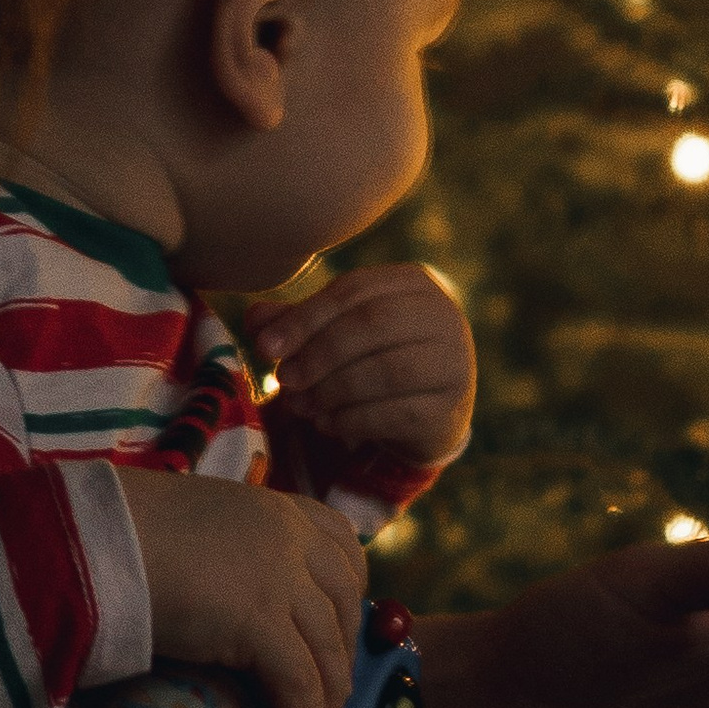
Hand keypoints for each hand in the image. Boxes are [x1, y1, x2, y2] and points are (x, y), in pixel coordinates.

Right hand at [117, 472, 364, 707]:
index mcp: (277, 509)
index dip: (349, 593)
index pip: (342, 546)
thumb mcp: (199, 527)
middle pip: (343, 603)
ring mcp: (281, 581)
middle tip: (333, 693)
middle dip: (343, 653)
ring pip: (325, 648)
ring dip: (328, 698)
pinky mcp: (259, 623)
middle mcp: (292, 540)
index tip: (342, 626)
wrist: (94, 537)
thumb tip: (220, 598)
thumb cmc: (128, 530)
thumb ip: (226, 552)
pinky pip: (297, 681)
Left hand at [249, 264, 475, 473]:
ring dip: (332, 390)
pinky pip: (396, 412)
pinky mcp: (449, 408)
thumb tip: (255, 319)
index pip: (354, 289)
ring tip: (300, 405)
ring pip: (387, 370)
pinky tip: (327, 424)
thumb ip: (297, 322)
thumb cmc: (374, 359)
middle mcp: (443, 316)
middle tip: (283, 379)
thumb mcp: (337, 333)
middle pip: (373, 324)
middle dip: (319, 353)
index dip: (305, 317)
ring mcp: (453, 362)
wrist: (426, 413)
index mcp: (412, 284)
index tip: (265, 347)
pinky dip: (352, 419)